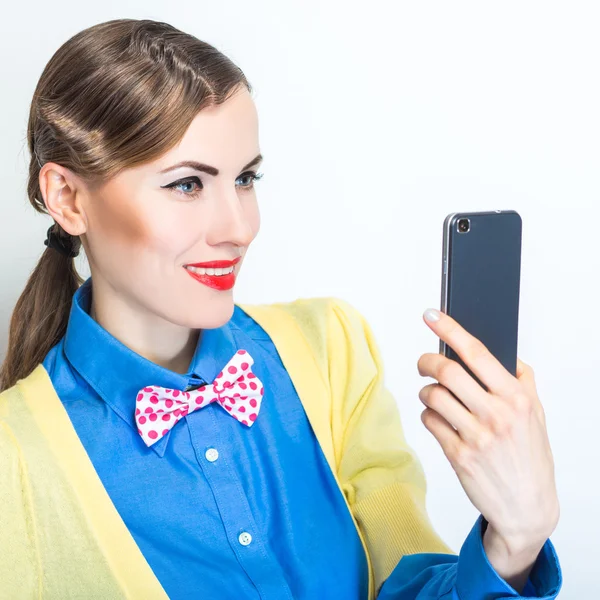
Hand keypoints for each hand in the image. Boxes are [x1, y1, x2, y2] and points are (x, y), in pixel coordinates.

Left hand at [416, 308, 559, 560]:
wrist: (527, 508)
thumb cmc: (531, 456)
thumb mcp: (536, 415)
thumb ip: (521, 381)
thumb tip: (505, 353)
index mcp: (516, 397)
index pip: (476, 352)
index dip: (450, 328)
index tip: (431, 314)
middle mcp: (496, 414)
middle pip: (446, 371)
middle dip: (427, 361)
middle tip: (424, 362)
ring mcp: (475, 436)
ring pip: (432, 395)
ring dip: (426, 391)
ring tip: (433, 394)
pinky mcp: (458, 455)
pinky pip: (429, 421)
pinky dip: (428, 414)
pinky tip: (438, 418)